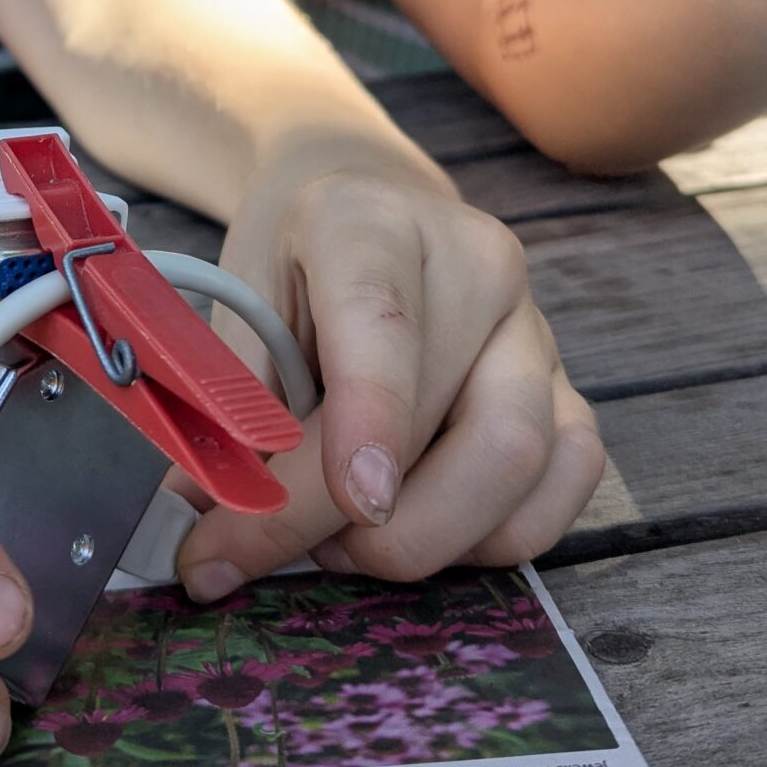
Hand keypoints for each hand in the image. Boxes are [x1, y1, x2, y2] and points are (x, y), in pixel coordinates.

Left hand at [177, 155, 603, 596]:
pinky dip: (495, 538)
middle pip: (463, 418)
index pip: (384, 323)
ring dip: (432, 539)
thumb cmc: (290, 269)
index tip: (357, 500)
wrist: (363, 211)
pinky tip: (422, 533)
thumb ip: (228, 410)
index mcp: (370, 224)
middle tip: (287, 554)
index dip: (373, 417)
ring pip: (522, 460)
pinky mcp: (567, 386)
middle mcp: (477, 265)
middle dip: (374, 525)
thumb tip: (200, 525)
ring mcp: (533, 327)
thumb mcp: (235, 308)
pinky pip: (566, 481)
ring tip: (345, 543)